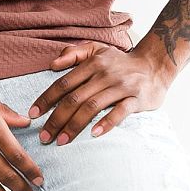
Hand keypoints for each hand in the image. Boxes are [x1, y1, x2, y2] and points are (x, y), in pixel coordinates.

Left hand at [29, 41, 172, 144]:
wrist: (156, 64)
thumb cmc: (121, 61)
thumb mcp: (98, 49)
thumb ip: (74, 53)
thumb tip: (52, 64)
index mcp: (92, 64)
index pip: (64, 83)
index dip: (46, 99)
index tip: (33, 115)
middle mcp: (104, 74)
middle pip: (74, 98)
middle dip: (56, 119)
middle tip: (43, 137)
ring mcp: (121, 86)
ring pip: (93, 107)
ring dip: (74, 125)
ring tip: (61, 141)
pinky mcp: (137, 98)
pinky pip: (120, 111)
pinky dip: (107, 122)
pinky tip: (94, 134)